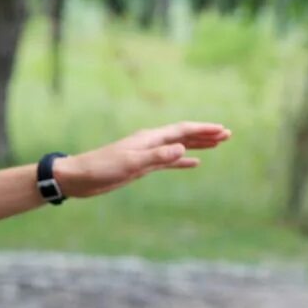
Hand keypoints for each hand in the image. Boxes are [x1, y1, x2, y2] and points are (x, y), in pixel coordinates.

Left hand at [54, 122, 231, 198]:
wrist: (79, 177)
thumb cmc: (101, 168)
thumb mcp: (131, 163)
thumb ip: (156, 156)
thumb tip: (182, 148)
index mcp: (149, 138)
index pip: (182, 130)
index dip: (203, 130)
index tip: (223, 130)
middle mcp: (150, 143)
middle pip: (183, 135)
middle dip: (206, 134)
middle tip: (228, 135)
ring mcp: (146, 154)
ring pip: (178, 146)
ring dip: (198, 145)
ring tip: (218, 145)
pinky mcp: (141, 166)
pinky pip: (168, 161)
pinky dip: (182, 160)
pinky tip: (194, 162)